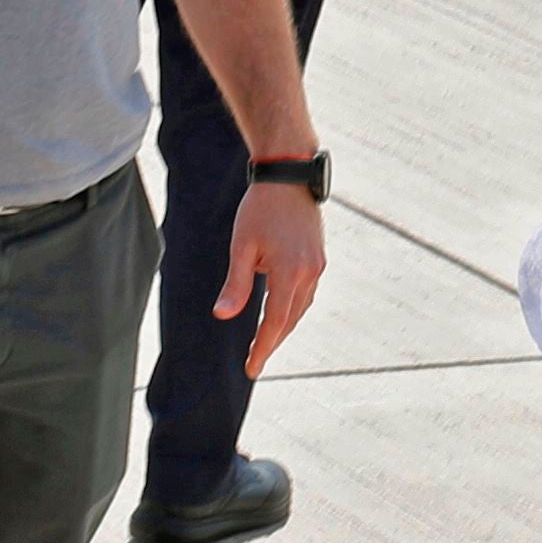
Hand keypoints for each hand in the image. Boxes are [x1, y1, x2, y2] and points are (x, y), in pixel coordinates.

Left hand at [220, 182, 326, 377]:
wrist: (289, 174)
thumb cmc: (261, 207)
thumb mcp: (242, 246)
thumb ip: (236, 284)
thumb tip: (223, 316)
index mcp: (290, 272)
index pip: (275, 323)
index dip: (263, 348)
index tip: (251, 368)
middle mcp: (309, 272)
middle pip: (290, 320)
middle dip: (272, 342)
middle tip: (254, 362)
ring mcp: (317, 266)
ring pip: (300, 308)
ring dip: (283, 327)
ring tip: (265, 342)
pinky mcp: (318, 259)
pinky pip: (305, 294)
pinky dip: (292, 308)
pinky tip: (280, 312)